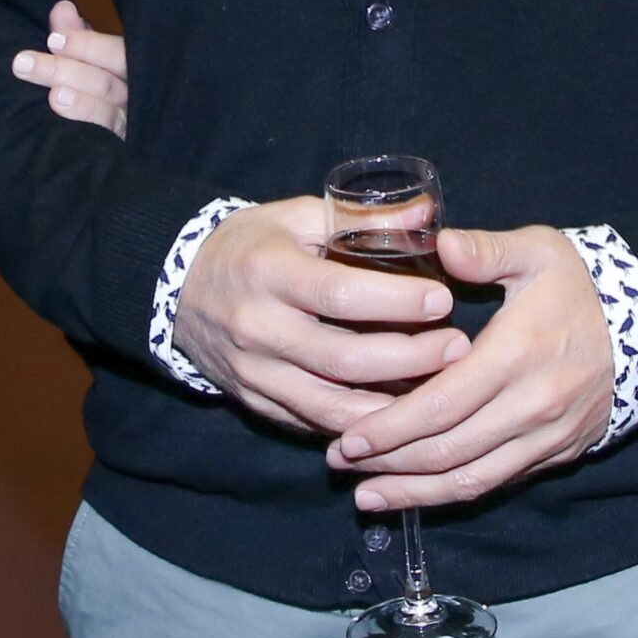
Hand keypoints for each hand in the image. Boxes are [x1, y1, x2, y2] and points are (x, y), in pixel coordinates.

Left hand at [11, 0, 129, 135]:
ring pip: (107, 113)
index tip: (52, 39)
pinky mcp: (122, 151)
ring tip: (53, 95)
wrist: (129, 142)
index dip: (86, 45)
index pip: (115, 53)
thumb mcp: (91, 57)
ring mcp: (130, 127)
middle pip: (105, 83)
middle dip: (65, 70)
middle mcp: (136, 97)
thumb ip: (76, 34)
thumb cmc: (101, 83)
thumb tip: (61, 8)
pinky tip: (63, 135)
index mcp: (131, 67)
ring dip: (80, 104)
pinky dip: (87, 137)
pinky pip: (106, 146)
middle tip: (23, 63)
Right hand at [173, 199, 468, 435]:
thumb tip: (427, 213)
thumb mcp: (297, 216)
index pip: (339, 294)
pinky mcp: (256, 401)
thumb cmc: (249, 244)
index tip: (443, 301)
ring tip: (440, 390)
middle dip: (410, 358)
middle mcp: (259, 327)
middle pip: (344, 359)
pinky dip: (360, 423)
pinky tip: (399, 414)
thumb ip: (361, 218)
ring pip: (331, 407)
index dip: (396, 302)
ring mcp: (255, 372)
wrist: (178, 286)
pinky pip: (314, 424)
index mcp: (269, 272)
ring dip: (392, 406)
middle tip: (458, 348)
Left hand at [327, 225, 614, 507]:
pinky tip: (417, 495)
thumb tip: (439, 242)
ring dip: (415, 492)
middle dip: (388, 462)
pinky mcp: (555, 455)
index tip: (347, 435)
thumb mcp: (537, 251)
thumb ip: (485, 249)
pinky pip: (497, 483)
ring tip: (367, 495)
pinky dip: (452, 493)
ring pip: (471, 479)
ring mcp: (545, 437)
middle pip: (448, 450)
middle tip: (338, 461)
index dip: (391, 427)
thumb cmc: (581, 284)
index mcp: (516, 355)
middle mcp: (530, 407)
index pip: (442, 404)